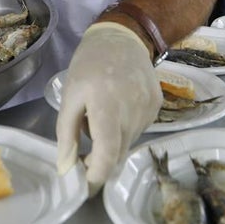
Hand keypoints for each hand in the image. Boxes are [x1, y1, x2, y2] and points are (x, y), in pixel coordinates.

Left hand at [55, 22, 160, 195]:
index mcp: (106, 105)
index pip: (107, 153)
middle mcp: (133, 110)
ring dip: (112, 142)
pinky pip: (138, 130)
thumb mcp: (70, 96)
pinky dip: (124, 129)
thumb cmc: (89, 65)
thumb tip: (66, 169)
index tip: (84, 186)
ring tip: (100, 116)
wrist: (123, 37)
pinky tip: (117, 108)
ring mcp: (150, 109)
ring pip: (128, 143)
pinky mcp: (158, 107)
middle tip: (82, 153)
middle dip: (99, 160)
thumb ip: (67, 134)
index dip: (96, 176)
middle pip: (117, 153)